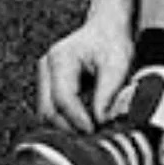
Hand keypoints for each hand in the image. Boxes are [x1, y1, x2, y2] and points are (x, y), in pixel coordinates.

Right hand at [36, 18, 133, 132]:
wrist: (107, 28)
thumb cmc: (112, 42)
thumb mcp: (119, 64)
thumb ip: (109, 92)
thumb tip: (101, 121)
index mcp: (61, 58)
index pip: (63, 98)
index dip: (77, 119)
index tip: (94, 130)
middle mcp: (46, 66)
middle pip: (48, 110)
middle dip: (70, 127)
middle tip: (94, 136)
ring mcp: (44, 76)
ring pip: (46, 114)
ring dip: (67, 126)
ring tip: (90, 131)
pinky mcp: (47, 85)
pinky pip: (51, 110)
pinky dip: (65, 120)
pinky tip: (83, 123)